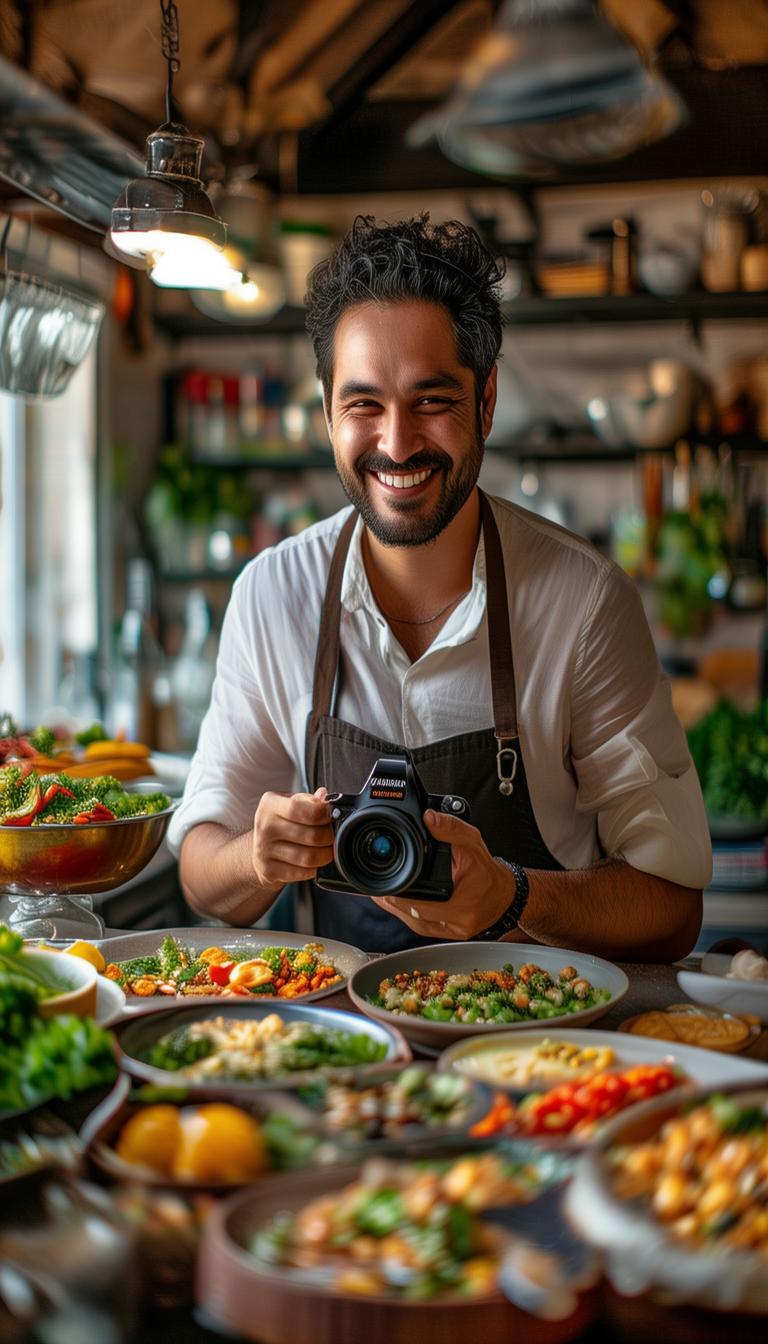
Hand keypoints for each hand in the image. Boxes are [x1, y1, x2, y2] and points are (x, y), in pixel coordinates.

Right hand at [251, 787, 333, 890]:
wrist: (258, 850)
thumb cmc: (281, 824)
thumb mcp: (291, 804)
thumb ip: (309, 800)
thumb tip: (324, 796)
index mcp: (270, 805)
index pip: (301, 809)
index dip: (323, 813)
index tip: (331, 815)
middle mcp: (264, 826)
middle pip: (312, 835)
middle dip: (329, 836)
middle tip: (331, 835)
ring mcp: (264, 850)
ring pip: (309, 857)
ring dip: (325, 855)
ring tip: (326, 849)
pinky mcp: (269, 871)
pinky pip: (304, 872)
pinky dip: (315, 868)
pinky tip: (314, 862)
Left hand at [372, 809, 515, 939]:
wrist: (503, 894)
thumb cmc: (487, 872)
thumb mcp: (472, 843)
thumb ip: (451, 828)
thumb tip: (429, 818)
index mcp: (462, 904)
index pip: (423, 905)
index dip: (401, 898)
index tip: (384, 889)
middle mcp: (456, 922)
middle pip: (414, 916)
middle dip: (393, 902)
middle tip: (375, 890)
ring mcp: (451, 931)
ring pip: (414, 923)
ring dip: (396, 909)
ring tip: (380, 894)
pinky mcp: (446, 934)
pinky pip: (421, 925)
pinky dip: (406, 914)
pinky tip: (395, 903)